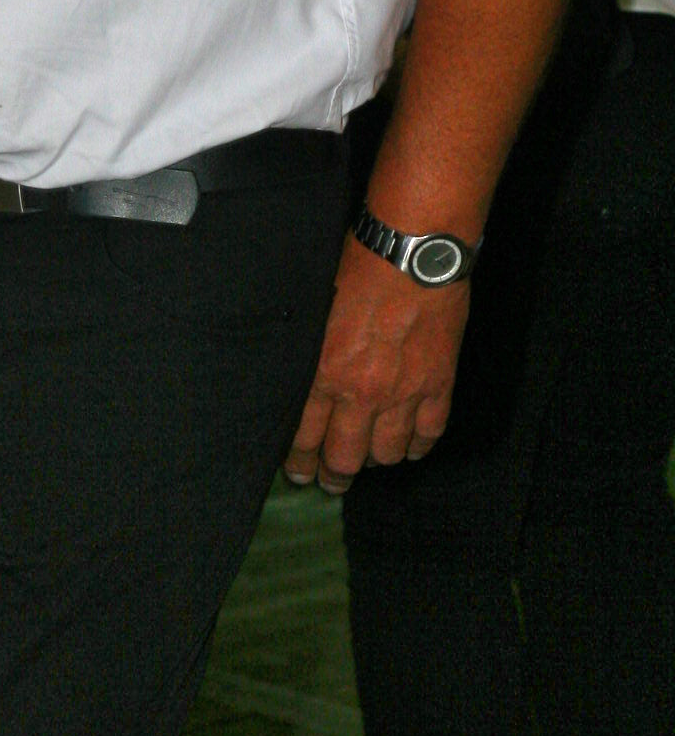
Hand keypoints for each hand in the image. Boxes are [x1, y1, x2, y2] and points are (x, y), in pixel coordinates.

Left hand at [284, 235, 466, 493]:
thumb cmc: (358, 268)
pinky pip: (429, 434)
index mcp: (324, 373)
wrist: (413, 254)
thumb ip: (312, 352)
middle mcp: (362, 393)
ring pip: (386, 453)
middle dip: (334, 475)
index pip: (305, 436)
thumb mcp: (316, 310)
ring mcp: (404, 394)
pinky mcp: (438, 385)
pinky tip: (408, 448)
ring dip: (375, 461)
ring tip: (368, 462)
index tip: (298, 472)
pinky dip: (417, 447)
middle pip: (345, 456)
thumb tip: (302, 378)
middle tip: (330, 482)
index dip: (300, 461)